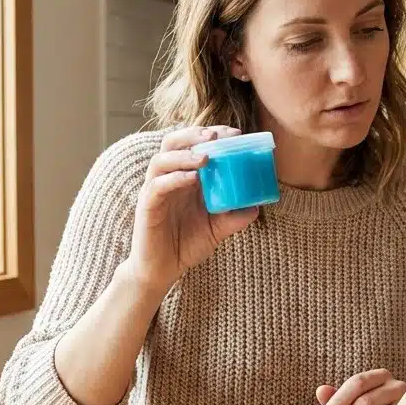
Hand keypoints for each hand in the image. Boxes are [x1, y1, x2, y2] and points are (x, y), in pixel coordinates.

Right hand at [127, 126, 260, 293]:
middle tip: (217, 136)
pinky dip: (175, 178)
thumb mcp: (218, 229)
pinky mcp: (147, 206)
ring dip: (184, 154)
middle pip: (173, 142)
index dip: (212, 134)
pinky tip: (193, 179)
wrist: (163, 271)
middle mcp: (168, 179)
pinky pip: (157, 186)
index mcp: (185, 178)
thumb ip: (236, 217)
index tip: (235, 134)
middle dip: (195, 134)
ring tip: (206, 156)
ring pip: (161, 160)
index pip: (194, 144)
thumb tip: (258, 205)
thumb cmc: (186, 244)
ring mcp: (155, 191)